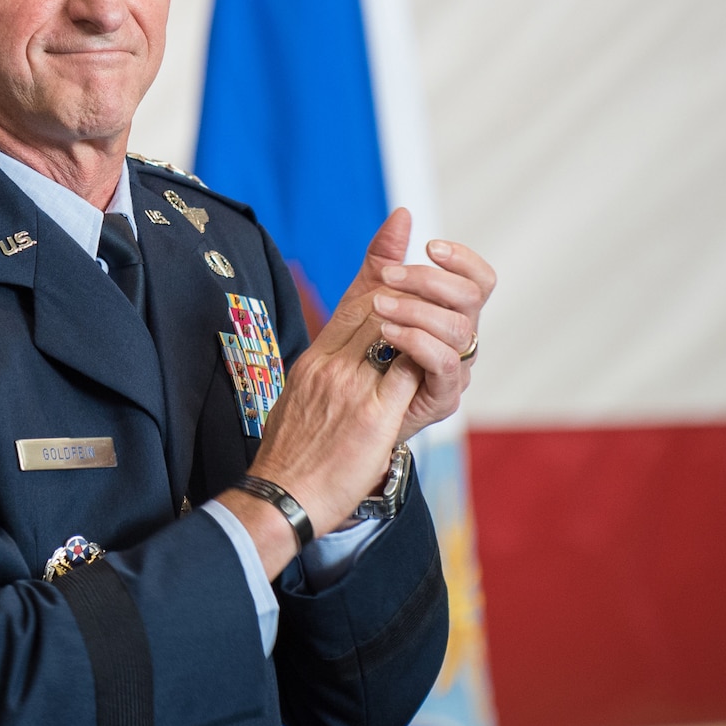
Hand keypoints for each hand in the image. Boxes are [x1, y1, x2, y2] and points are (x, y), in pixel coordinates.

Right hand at [222, 215, 427, 576]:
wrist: (279, 497)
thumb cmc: (290, 456)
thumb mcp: (299, 400)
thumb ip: (325, 371)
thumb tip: (340, 357)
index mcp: (313, 361)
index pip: (352, 301)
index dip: (379, 263)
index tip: (399, 228)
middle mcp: (329, 366)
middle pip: (376, 305)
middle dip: (410, 282)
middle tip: (438, 262)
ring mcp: (350, 388)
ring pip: (396, 329)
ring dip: (425, 321)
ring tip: (445, 320)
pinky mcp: (371, 415)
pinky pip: (409, 371)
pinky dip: (428, 357)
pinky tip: (446, 353)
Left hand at [361, 209, 495, 440]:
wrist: (342, 415)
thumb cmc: (360, 355)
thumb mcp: (364, 299)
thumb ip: (383, 259)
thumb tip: (403, 214)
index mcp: (451, 313)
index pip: (479, 280)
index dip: (463, 259)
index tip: (430, 246)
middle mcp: (461, 340)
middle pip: (471, 298)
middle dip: (429, 280)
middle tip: (388, 276)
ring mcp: (456, 370)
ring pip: (459, 328)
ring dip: (417, 308)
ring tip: (378, 306)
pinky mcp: (442, 398)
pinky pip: (445, 363)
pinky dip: (418, 341)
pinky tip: (388, 332)